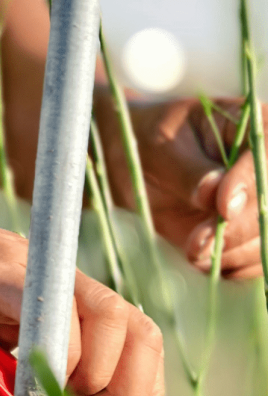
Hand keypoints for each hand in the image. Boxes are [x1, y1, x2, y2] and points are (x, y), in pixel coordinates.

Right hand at [0, 177, 168, 395]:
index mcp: (59, 308)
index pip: (132, 350)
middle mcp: (60, 287)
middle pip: (141, 335)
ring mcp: (35, 273)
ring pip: (113, 321)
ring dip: (98, 379)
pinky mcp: (0, 269)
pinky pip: (50, 308)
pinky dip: (56, 353)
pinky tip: (28, 378)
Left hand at [96, 95, 263, 278]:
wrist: (140, 166)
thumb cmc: (150, 143)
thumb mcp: (162, 148)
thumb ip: (189, 171)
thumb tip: (213, 192)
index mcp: (260, 128)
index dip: (251, 185)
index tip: (223, 208)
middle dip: (239, 230)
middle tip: (197, 243)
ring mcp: (262, 203)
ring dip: (232, 252)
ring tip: (192, 250)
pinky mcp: (251, 234)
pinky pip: (256, 261)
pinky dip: (231, 267)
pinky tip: (203, 260)